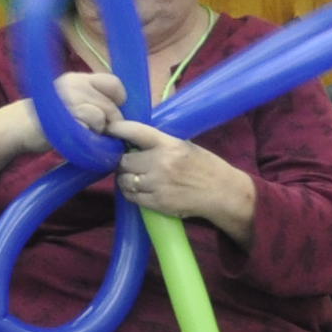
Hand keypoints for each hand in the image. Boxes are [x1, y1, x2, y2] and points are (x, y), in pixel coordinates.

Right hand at [53, 68, 132, 140]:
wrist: (19, 126)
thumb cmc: (50, 116)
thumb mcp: (71, 98)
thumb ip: (92, 98)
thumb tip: (121, 109)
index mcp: (78, 79)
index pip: (113, 83)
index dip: (119, 99)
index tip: (113, 112)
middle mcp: (74, 86)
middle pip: (110, 105)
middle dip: (111, 122)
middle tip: (99, 131)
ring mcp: (68, 101)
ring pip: (101, 116)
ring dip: (99, 130)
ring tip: (87, 134)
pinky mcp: (63, 118)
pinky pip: (88, 127)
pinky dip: (88, 136)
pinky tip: (79, 137)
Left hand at [108, 120, 253, 234]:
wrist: (223, 192)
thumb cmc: (205, 166)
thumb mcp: (185, 146)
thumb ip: (161, 143)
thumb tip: (133, 139)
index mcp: (169, 144)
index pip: (135, 131)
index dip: (117, 129)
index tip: (108, 129)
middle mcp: (161, 163)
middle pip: (124, 160)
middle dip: (124, 161)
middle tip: (129, 162)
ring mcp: (158, 184)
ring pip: (124, 180)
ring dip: (125, 178)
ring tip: (134, 177)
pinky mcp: (157, 203)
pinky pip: (132, 197)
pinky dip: (131, 193)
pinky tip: (139, 190)